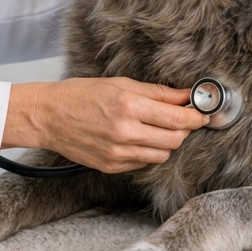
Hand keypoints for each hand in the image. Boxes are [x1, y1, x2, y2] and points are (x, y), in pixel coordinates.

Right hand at [2, 78, 207, 172]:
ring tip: (155, 127)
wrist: (48, 116)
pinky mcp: (112, 166)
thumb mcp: (120, 83)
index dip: (196, 117)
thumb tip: (185, 96)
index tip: (203, 113)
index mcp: (129, 107)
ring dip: (166, 141)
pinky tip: (137, 138)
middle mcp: (126, 132)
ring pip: (162, 154)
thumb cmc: (81, 94)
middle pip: (175, 139)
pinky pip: (144, 162)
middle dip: (183, 129)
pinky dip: (147, 151)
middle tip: (180, 118)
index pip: (178, 118)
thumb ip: (157, 93)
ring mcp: (119, 153)